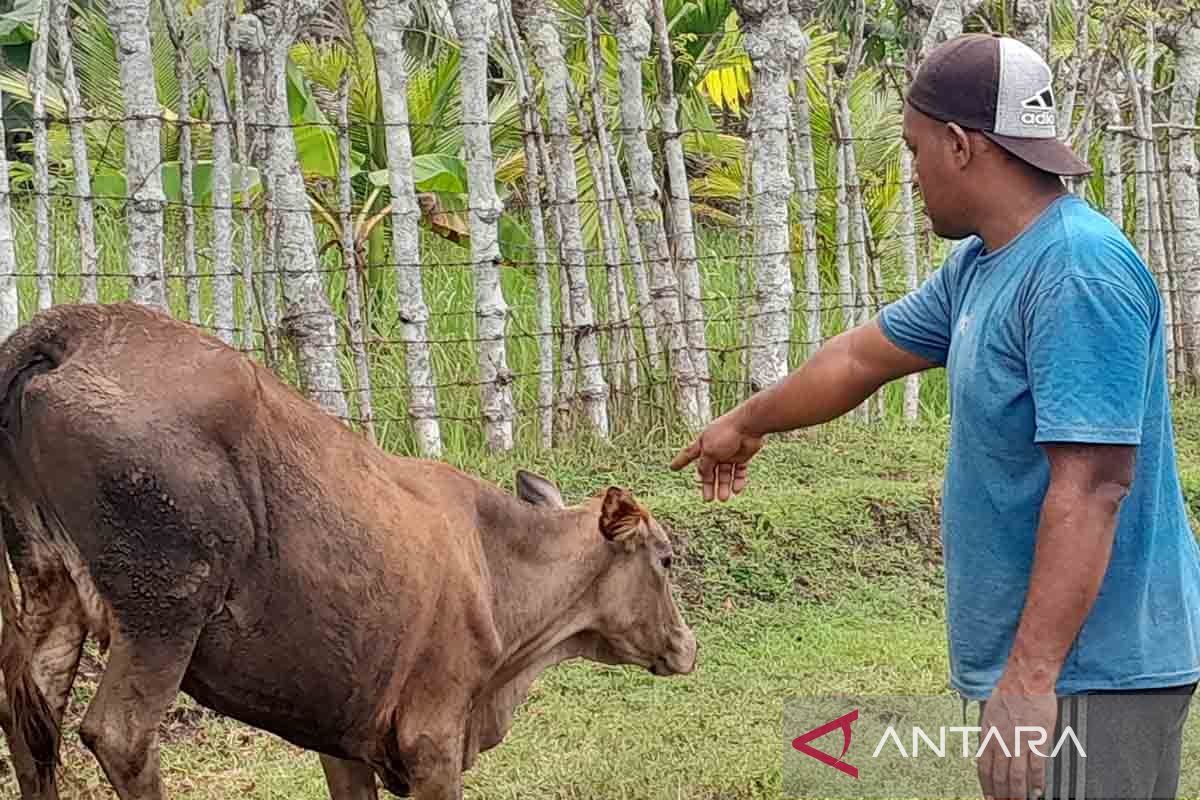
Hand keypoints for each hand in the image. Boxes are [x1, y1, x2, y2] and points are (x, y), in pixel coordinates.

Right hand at [669, 412, 764, 501]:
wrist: (749, 426)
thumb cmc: (726, 434)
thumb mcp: (709, 451)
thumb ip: (705, 465)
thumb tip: (702, 476)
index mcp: (703, 444)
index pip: (689, 454)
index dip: (681, 461)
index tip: (673, 468)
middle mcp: (716, 449)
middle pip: (710, 471)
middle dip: (708, 485)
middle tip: (707, 499)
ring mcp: (730, 453)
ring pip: (725, 474)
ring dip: (723, 486)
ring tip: (723, 499)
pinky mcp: (743, 456)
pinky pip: (739, 472)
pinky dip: (737, 481)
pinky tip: (736, 490)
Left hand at [976, 682, 1057, 799]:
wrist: (1025, 681)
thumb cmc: (1007, 693)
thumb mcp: (989, 713)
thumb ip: (989, 733)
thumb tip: (988, 748)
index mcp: (988, 734)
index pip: (983, 766)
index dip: (985, 784)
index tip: (988, 795)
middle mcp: (1001, 741)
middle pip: (999, 775)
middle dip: (1001, 794)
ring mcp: (1019, 742)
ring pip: (1016, 775)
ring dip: (1017, 793)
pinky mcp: (1037, 740)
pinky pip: (1037, 766)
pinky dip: (1037, 781)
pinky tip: (1038, 791)